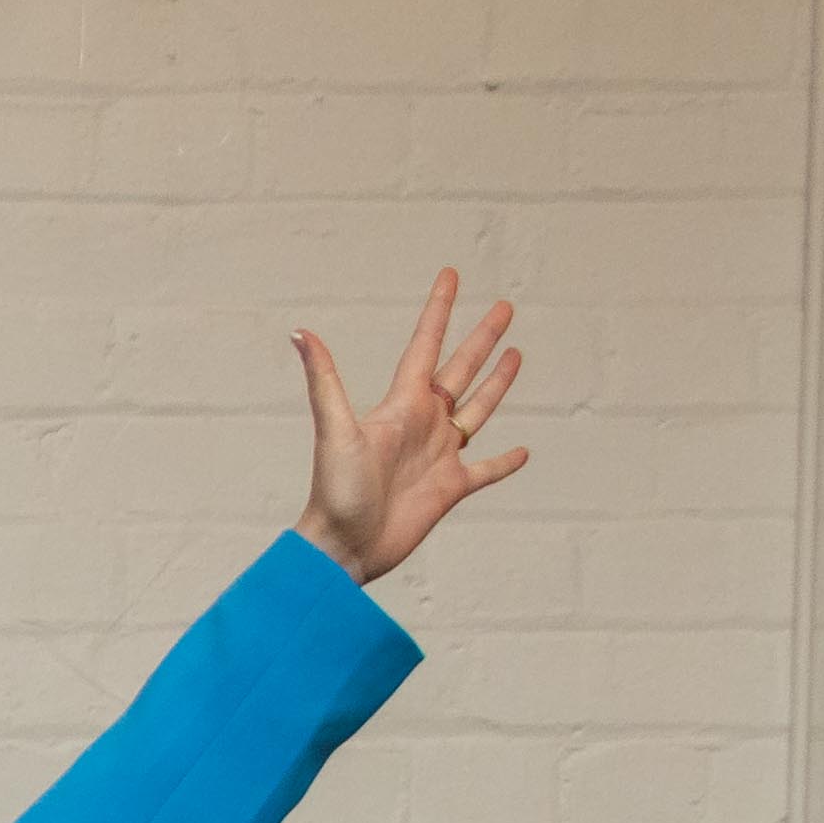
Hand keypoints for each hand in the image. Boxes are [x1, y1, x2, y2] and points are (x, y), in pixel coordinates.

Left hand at [290, 269, 529, 587]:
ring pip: (477, 411)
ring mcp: (438, 456)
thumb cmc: (335, 491)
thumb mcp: (334, 429)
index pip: (425, 346)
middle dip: (482, 338)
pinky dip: (505, 463)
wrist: (344, 547)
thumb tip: (300, 332)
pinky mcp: (450, 489)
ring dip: (497, 384)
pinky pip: (485, 471)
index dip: (438, 310)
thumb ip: (324, 380)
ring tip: (516, 354)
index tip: (450, 275)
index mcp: (401, 405)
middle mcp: (423, 424)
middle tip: (504, 306)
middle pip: (461, 370)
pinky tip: (523, 451)